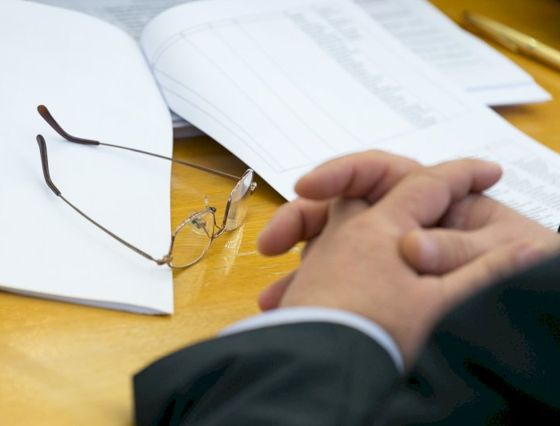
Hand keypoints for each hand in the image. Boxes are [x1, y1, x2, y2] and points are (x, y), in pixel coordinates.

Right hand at [261, 159, 545, 364]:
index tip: (307, 186)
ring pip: (331, 247)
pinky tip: (288, 308)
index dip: (340, 173)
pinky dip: (312, 292)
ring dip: (299, 267)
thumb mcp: (495, 255)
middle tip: (272, 241)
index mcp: (430, 198)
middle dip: (303, 221)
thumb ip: (455, 251)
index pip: (379, 172)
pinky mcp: (375, 283)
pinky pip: (336, 280)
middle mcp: (401, 220)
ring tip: (273, 297)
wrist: (524, 316)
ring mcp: (385, 252)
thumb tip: (413, 247)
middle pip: (341, 207)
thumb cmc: (521, 265)